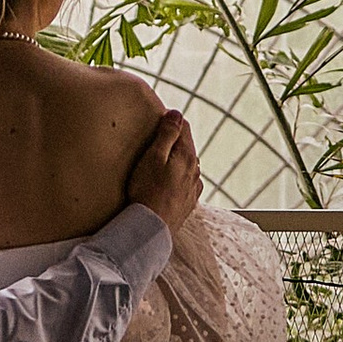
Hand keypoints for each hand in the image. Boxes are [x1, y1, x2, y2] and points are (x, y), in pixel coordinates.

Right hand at [126, 105, 200, 233]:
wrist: (151, 228)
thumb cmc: (147, 190)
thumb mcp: (153, 157)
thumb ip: (167, 134)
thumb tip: (177, 113)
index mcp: (188, 156)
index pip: (184, 127)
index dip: (169, 121)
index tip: (155, 123)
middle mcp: (195, 170)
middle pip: (186, 146)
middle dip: (173, 141)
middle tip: (153, 143)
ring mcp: (193, 188)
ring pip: (187, 165)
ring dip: (176, 160)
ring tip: (158, 164)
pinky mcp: (188, 202)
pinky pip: (186, 183)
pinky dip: (178, 178)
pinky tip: (168, 182)